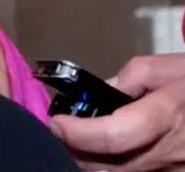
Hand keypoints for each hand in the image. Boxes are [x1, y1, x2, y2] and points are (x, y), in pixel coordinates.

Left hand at [50, 54, 184, 170]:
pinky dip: (114, 170)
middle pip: (110, 165)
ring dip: (91, 164)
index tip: (56, 122)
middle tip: (57, 134)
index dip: (77, 132)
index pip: (113, 136)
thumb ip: (132, 76)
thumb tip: (102, 91)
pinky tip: (101, 156)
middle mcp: (172, 153)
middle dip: (75, 151)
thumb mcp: (170, 67)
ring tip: (74, 144)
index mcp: (168, 116)